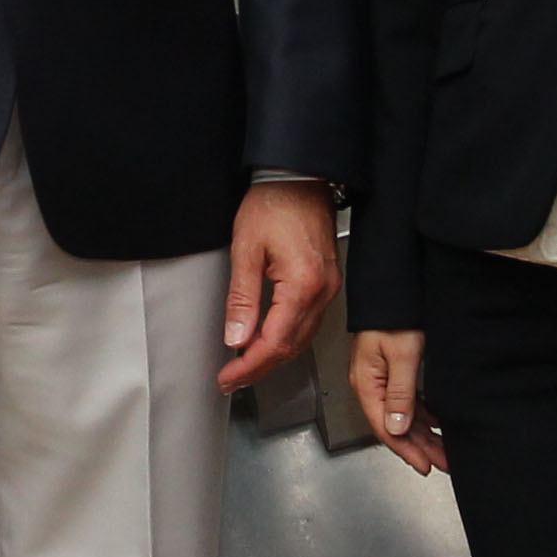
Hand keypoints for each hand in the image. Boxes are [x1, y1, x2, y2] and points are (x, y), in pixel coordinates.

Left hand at [221, 180, 340, 393]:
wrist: (300, 178)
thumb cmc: (274, 203)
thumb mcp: (246, 249)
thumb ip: (241, 298)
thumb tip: (236, 337)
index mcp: (302, 285)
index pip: (275, 342)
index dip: (249, 366)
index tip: (228, 377)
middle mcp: (322, 291)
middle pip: (291, 347)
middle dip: (260, 367)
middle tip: (232, 379)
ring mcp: (328, 288)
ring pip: (302, 338)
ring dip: (273, 356)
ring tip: (244, 366)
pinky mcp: (326, 282)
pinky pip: (308, 322)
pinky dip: (286, 338)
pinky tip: (267, 341)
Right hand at [348, 329, 446, 473]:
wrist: (393, 288)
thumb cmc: (394, 316)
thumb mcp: (401, 356)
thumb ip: (400, 393)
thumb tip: (396, 429)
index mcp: (367, 383)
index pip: (386, 428)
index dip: (406, 450)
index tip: (425, 465)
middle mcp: (372, 384)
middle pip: (396, 426)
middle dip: (420, 447)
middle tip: (443, 463)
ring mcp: (381, 378)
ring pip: (403, 415)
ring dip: (424, 434)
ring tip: (444, 449)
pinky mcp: (393, 370)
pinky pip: (408, 401)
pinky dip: (423, 415)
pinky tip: (436, 424)